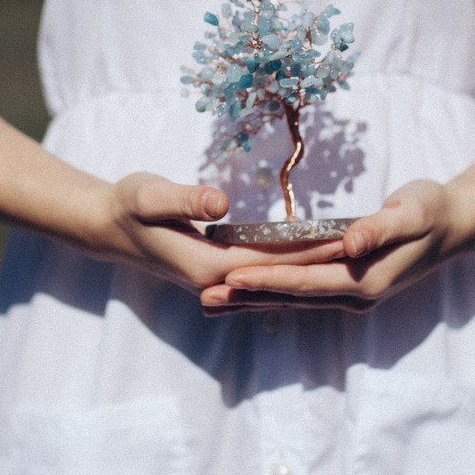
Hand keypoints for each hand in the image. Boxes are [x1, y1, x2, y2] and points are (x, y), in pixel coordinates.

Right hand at [91, 171, 346, 295]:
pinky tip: (314, 248)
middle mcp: (216, 279)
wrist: (106, 225)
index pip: (272, 260)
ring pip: (275, 272)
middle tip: (368, 241)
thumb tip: (220, 205)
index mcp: (207, 265)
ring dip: (311, 260)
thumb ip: (184, 200)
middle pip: (281, 271)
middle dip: (324, 257)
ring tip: (353, 245)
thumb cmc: (128, 204)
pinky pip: (263, 267)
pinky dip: (291, 259)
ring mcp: (217, 277)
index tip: (348, 236)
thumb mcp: (149, 195)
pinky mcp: (216, 268)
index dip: (311, 248)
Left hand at [200, 179, 471, 313]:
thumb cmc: (430, 211)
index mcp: (366, 279)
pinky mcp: (347, 286)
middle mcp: (355, 296)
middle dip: (246, 299)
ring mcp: (350, 295)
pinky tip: (246, 292)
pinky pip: (302, 293)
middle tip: (203, 298)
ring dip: (251, 301)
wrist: (453, 226)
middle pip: (291, 299)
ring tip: (211, 302)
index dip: (268, 280)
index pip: (306, 282)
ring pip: (291, 300)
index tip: (232, 277)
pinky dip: (271, 292)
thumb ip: (380, 227)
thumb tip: (352, 244)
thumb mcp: (411, 212)